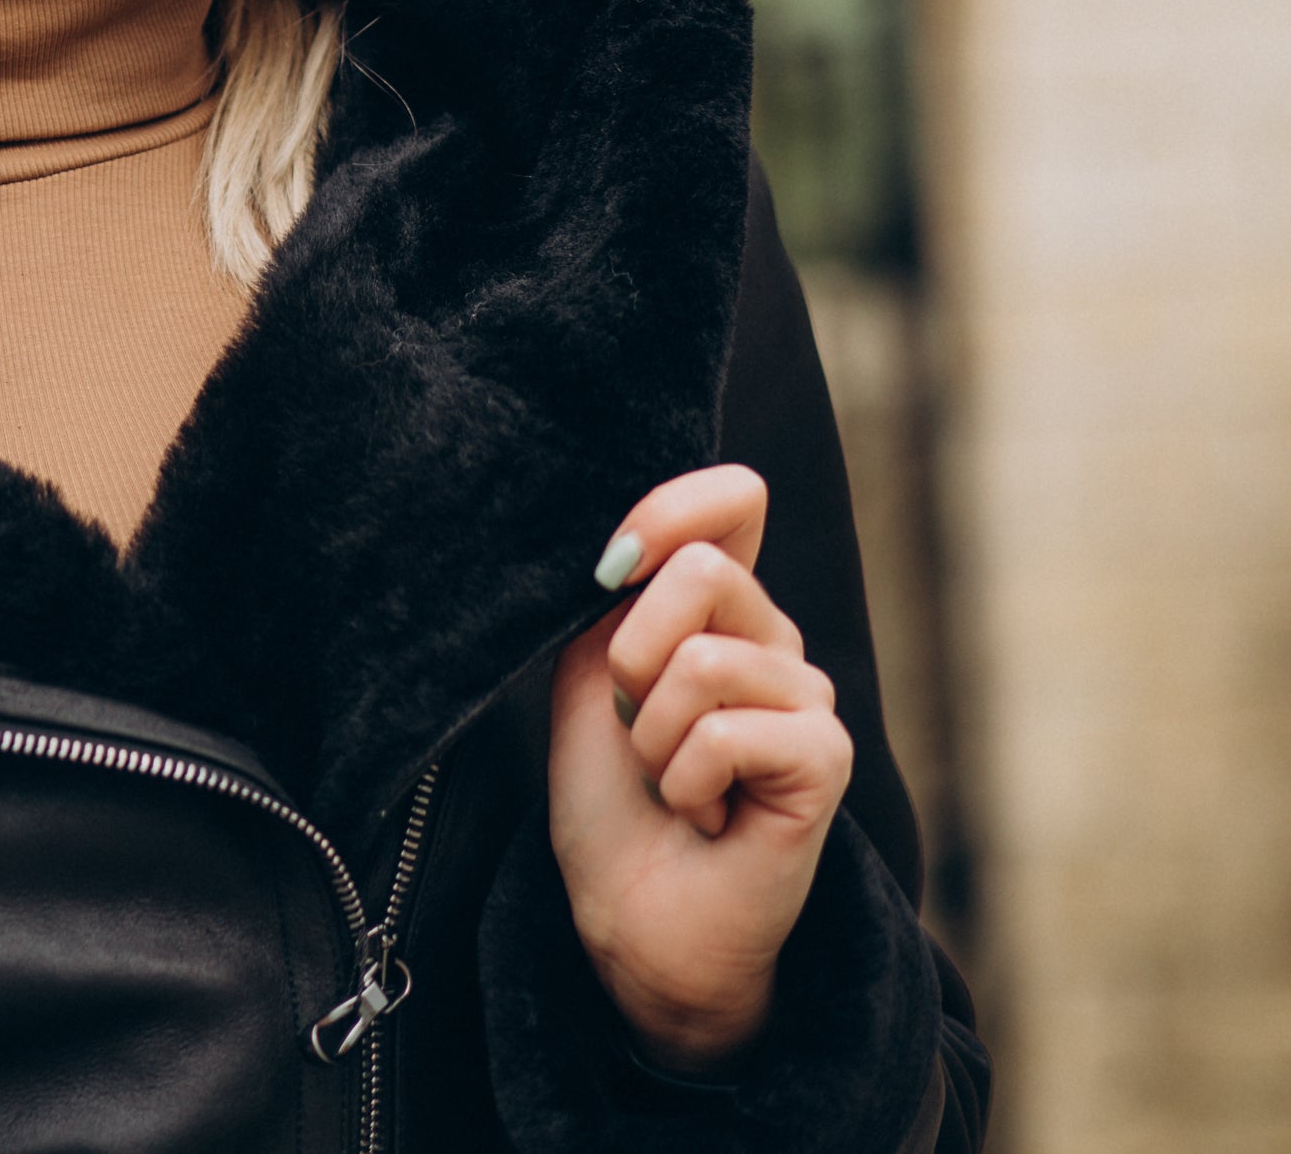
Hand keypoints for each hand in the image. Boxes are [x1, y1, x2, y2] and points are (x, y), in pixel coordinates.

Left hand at [546, 464, 850, 1073]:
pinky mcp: (826, 759)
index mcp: (721, 611)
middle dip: (631, 657)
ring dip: (652, 736)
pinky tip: (709, 817)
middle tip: (638, 729)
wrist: (633, 916)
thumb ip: (617, 599)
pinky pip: (725, 731)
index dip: (674, 506)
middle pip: (703, 569)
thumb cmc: (612, 798)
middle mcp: (776, 643)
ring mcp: (809, 700)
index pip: (734, 500)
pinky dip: (685, 782)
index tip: (617, 563)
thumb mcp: (591, 676)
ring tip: (673, 782)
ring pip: (703, 661)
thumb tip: (633, 544)